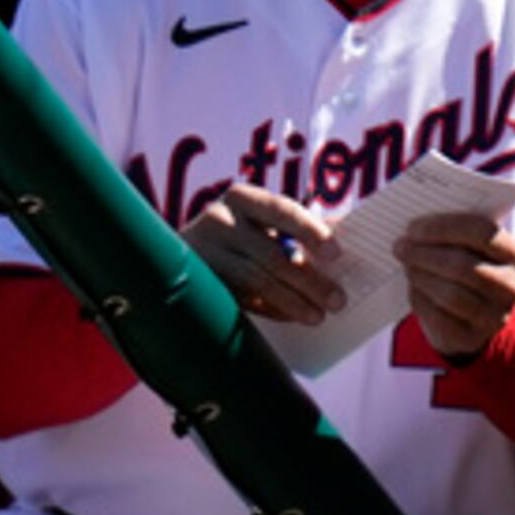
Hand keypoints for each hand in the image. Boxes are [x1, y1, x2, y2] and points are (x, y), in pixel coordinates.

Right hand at [184, 183, 345, 325]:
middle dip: (309, 280)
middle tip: (337, 300)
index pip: (282, 210)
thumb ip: (295, 227)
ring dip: (292, 301)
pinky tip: (290, 316)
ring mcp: (203, 252)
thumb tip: (345, 242)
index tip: (336, 253)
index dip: (310, 231)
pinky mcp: (197, 281)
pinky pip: (240, 298)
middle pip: (271, 253)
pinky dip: (270, 308)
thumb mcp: (260, 222)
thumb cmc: (236, 234)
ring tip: (317, 315)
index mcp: (242, 198)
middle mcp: (218, 220)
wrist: (169, 254)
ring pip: (256, 280)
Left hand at [397, 208, 514, 361]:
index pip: (482, 233)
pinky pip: (439, 316)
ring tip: (406, 265)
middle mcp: (510, 286)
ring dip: (420, 276)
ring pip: (450, 293)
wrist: (471, 320)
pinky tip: (413, 288)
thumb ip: (453, 235)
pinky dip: (420, 299)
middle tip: (400, 246)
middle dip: (425, 254)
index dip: (443, 228)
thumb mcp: (470, 250)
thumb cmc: (466, 272)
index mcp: (513, 255)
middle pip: (462, 265)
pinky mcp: (471, 337)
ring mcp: (493, 315)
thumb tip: (414, 228)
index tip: (413, 227)